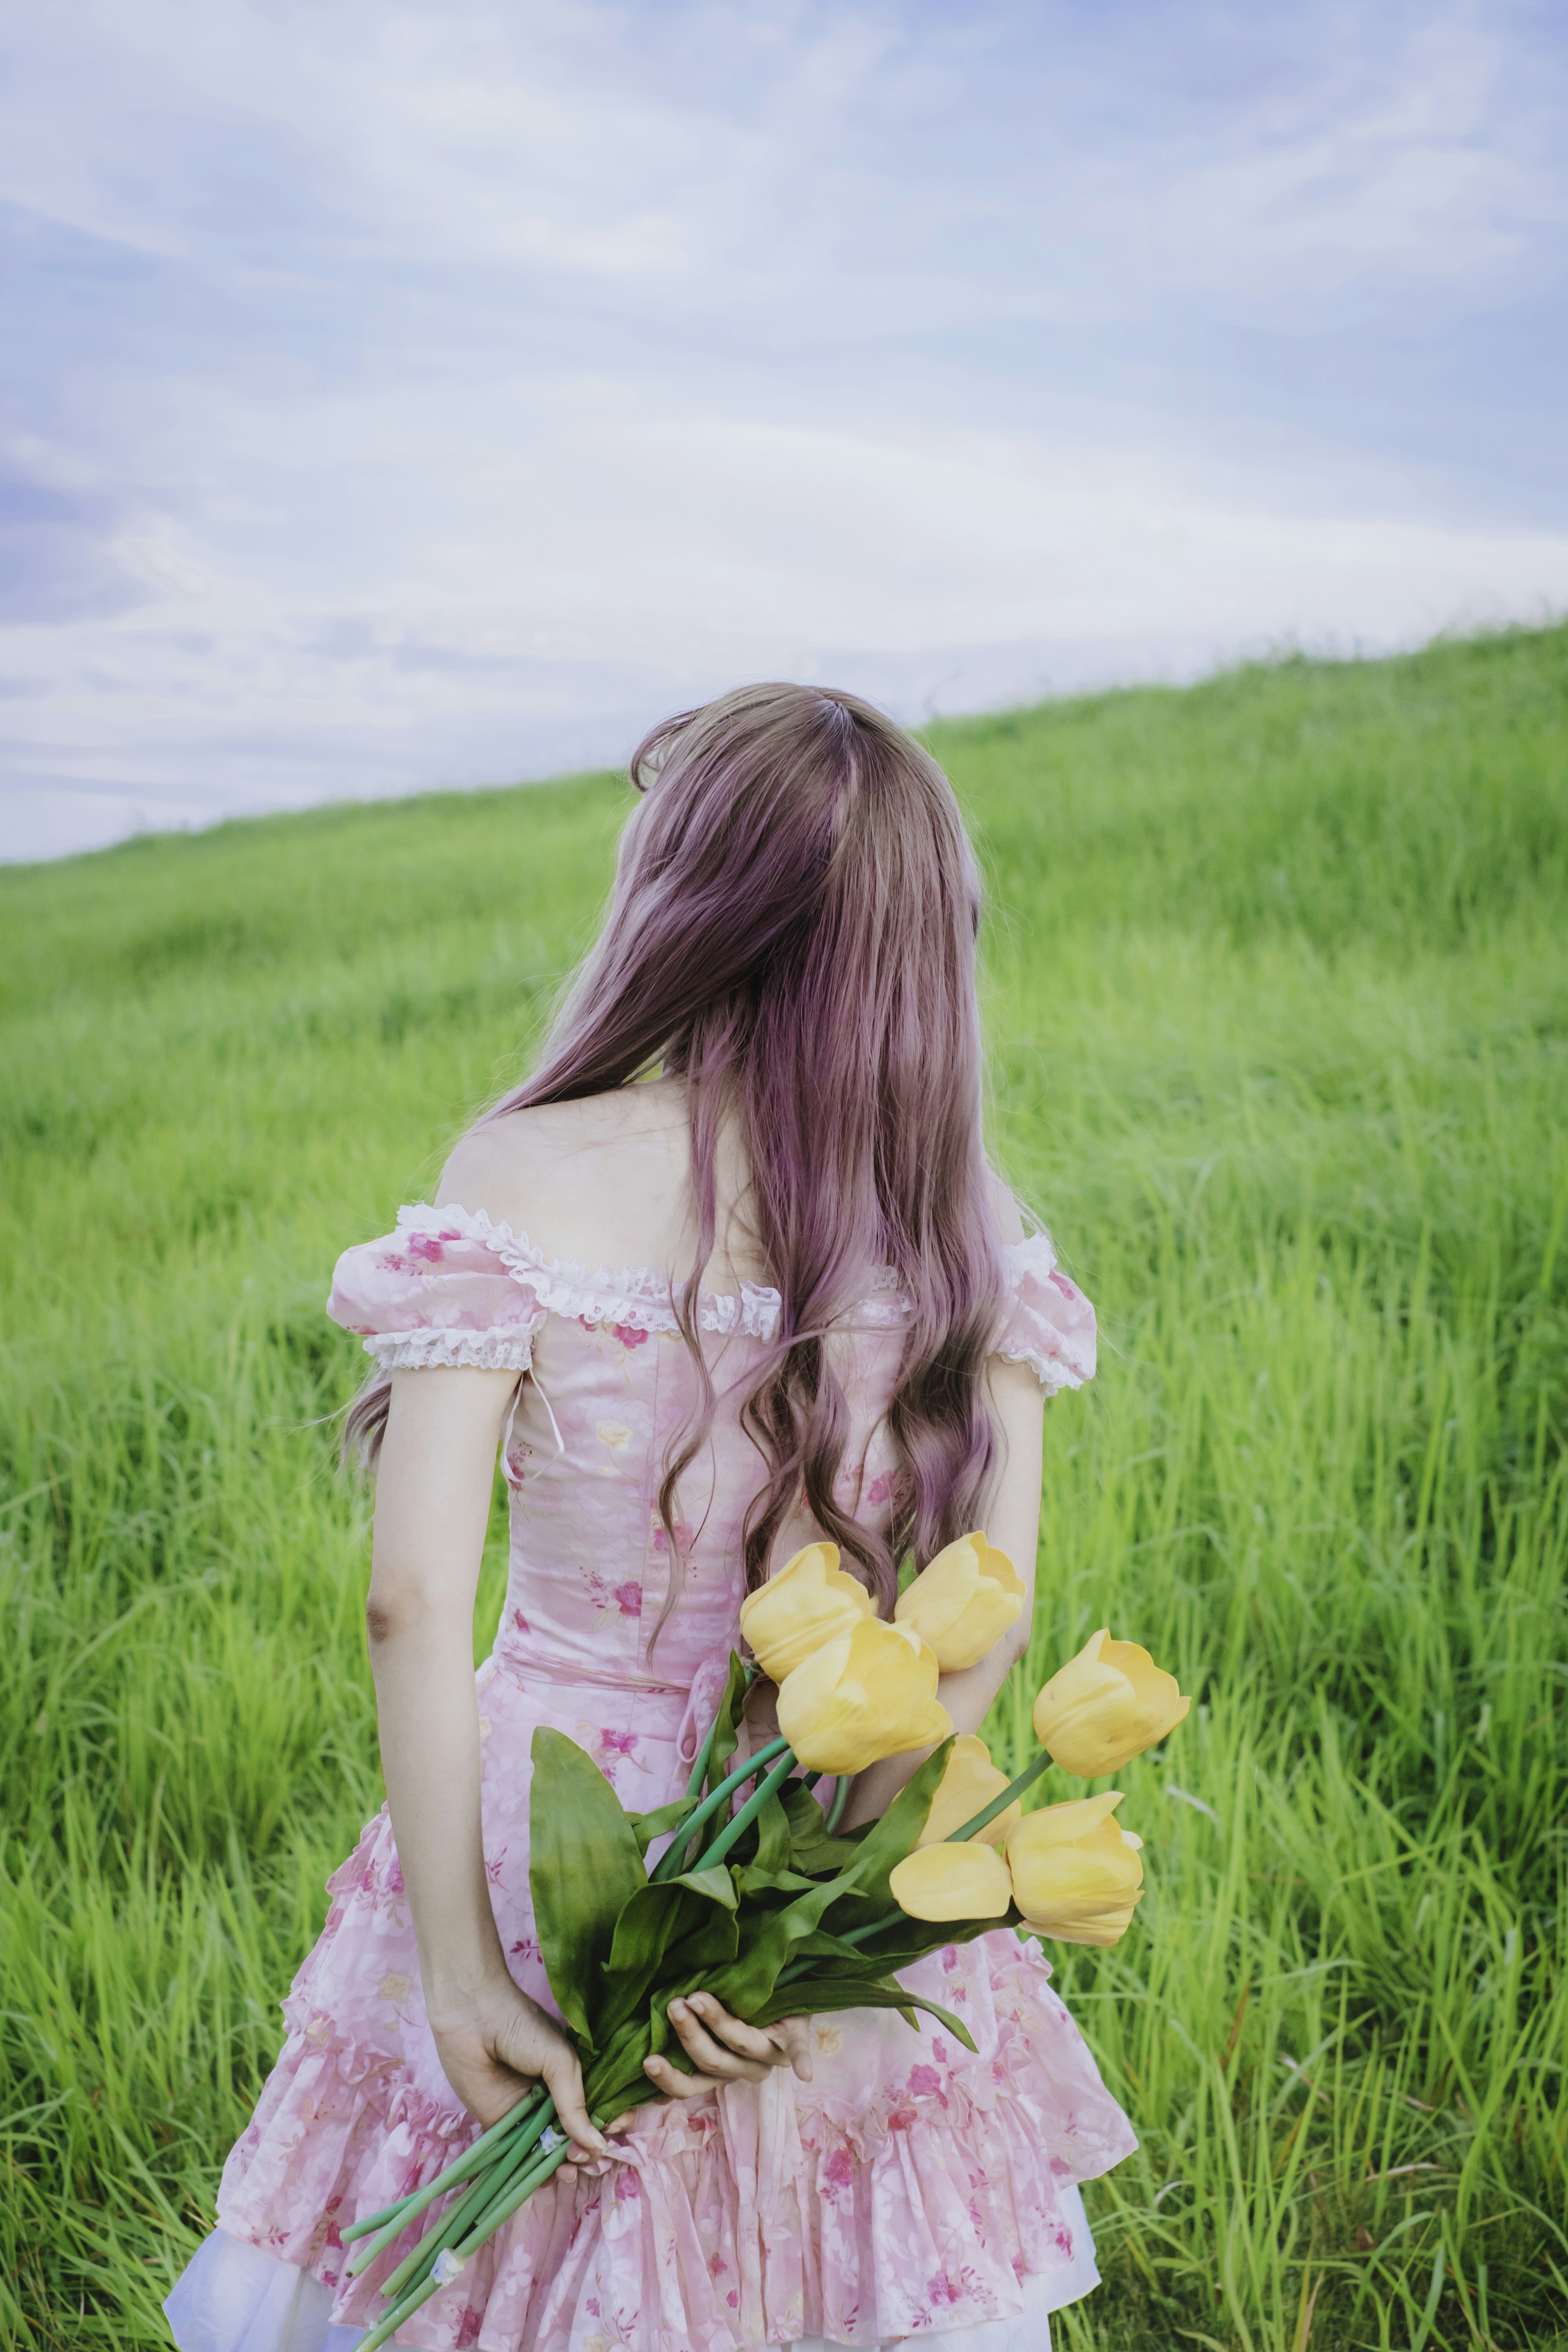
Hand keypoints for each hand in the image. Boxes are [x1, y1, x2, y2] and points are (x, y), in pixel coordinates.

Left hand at [428, 1976, 605, 2159]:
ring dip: (565, 2168)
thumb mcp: (560, 2059)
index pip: (601, 2110)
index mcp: (575, 2078)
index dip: (611, 2126)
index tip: (614, 2132)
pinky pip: (521, 2158)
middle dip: (589, 2153)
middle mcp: (555, 2100)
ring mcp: (529, 2115)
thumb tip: (599, 2147)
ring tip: (568, 2170)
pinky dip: (534, 2174)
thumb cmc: (522, 2027)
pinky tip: (545, 2178)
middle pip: (579, 2137)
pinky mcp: (502, 2127)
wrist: (471, 2017)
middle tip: (583, 2157)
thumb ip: (575, 2104)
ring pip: (553, 2152)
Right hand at [643, 1993, 811, 2100]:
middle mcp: (744, 2070)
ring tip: (697, 1996)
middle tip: (673, 2006)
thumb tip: (637, 2050)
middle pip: (712, 2062)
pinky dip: (800, 2060)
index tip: (647, 2060)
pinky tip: (804, 2074)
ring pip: (739, 2044)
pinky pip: (797, 2049)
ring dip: (717, 2021)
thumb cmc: (731, 2007)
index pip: (690, 2086)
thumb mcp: (700, 2026)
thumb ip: (675, 2037)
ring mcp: (769, 2054)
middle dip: (689, 2035)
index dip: (669, 2079)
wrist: (779, 1988)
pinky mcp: (795, 2035)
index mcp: (719, 2072)